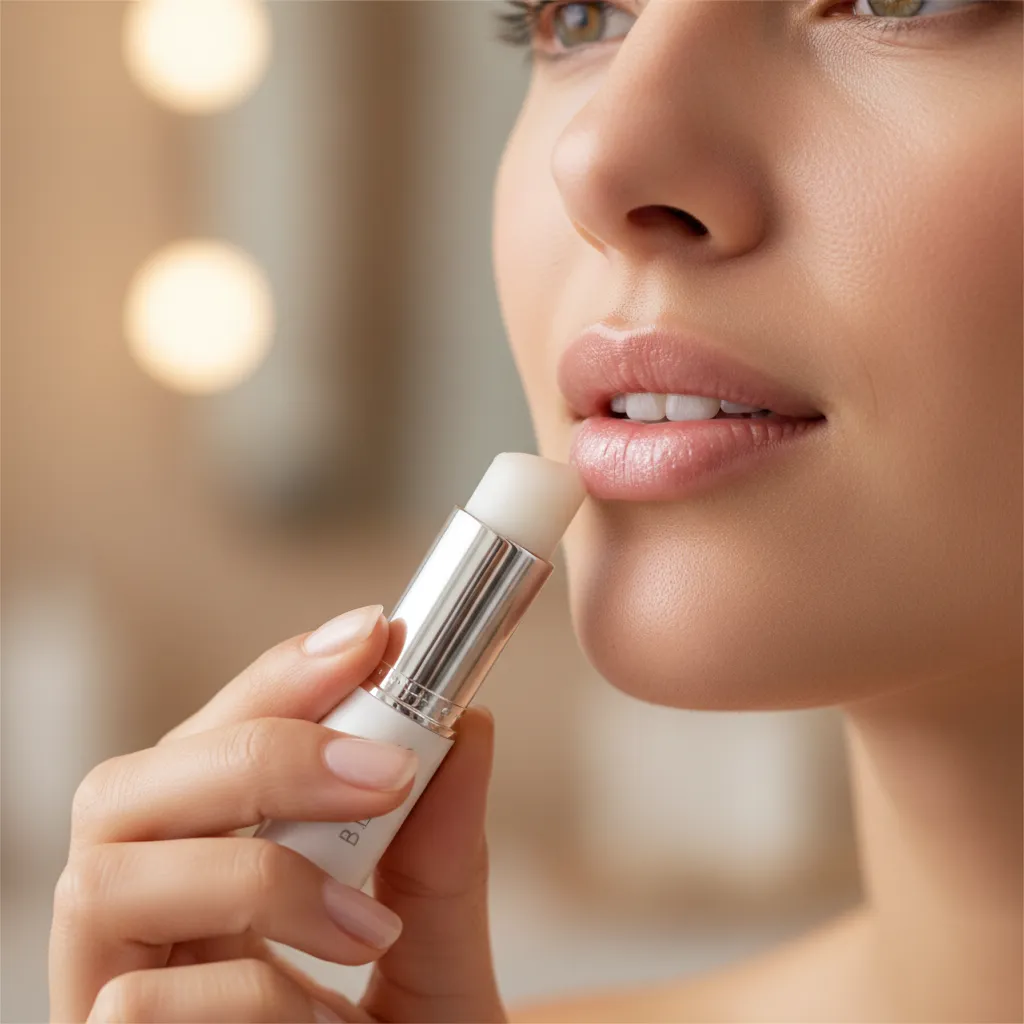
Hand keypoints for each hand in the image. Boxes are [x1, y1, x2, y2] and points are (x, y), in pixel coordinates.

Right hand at [48, 604, 505, 1022]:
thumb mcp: (434, 960)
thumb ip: (441, 856)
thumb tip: (469, 727)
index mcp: (206, 863)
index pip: (208, 736)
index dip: (277, 675)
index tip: (372, 633)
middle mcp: (142, 918)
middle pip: (125, 785)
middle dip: (257, 748)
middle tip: (381, 763)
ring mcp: (109, 990)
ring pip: (101, 872)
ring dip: (252, 870)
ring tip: (366, 924)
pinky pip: (138, 1001)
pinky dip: (251, 992)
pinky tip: (330, 1019)